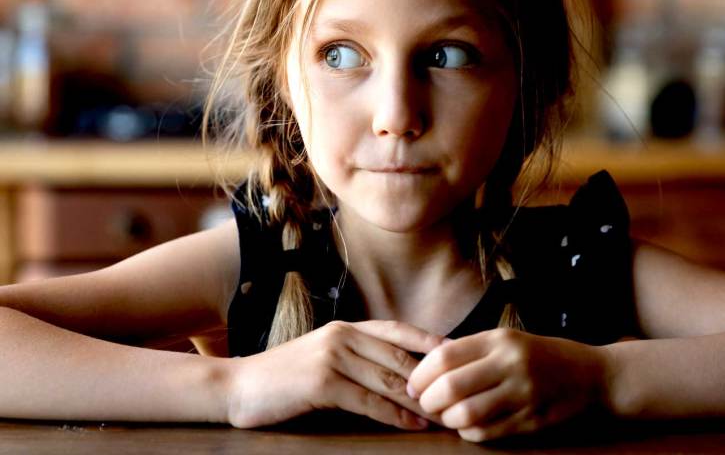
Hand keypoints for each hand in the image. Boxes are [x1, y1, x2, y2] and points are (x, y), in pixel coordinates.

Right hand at [225, 320, 446, 429]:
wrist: (238, 386)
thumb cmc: (283, 376)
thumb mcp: (322, 355)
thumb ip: (354, 355)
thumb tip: (394, 371)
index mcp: (345, 328)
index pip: (397, 330)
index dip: (429, 342)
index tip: (457, 355)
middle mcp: (342, 336)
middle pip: (400, 357)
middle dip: (432, 378)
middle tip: (458, 394)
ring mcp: (332, 357)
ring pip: (389, 380)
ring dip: (421, 400)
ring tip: (445, 414)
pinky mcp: (323, 383)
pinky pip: (370, 401)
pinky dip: (395, 414)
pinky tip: (413, 423)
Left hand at [406, 328, 608, 441]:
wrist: (592, 376)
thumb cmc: (540, 355)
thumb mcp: (507, 339)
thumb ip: (470, 351)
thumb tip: (425, 367)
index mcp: (500, 339)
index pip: (444, 356)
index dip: (422, 374)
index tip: (414, 383)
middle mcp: (511, 364)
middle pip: (450, 387)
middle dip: (429, 400)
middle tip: (426, 403)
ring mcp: (523, 394)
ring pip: (465, 414)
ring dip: (447, 419)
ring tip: (447, 415)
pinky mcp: (531, 421)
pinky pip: (485, 433)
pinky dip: (468, 432)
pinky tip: (468, 424)